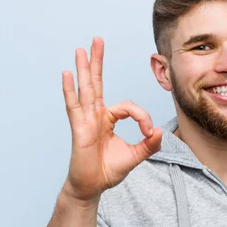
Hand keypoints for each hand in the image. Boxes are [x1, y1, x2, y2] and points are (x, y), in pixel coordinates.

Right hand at [62, 37, 161, 202]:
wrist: (92, 187)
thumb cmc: (108, 171)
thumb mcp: (134, 156)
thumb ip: (148, 145)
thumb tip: (159, 131)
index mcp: (108, 119)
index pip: (128, 107)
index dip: (142, 116)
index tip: (149, 132)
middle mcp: (96, 115)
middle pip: (97, 83)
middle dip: (97, 61)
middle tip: (97, 40)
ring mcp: (86, 120)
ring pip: (86, 89)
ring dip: (84, 68)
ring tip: (81, 49)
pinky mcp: (78, 128)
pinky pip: (74, 106)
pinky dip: (70, 90)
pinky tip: (67, 74)